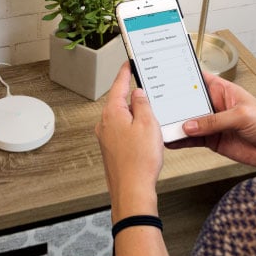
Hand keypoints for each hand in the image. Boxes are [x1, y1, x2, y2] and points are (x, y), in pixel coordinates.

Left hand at [95, 62, 163, 222]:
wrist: (132, 191)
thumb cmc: (139, 161)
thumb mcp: (148, 124)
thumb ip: (142, 104)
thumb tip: (137, 94)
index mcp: (112, 113)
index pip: (118, 86)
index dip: (125, 73)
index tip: (128, 64)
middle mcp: (105, 124)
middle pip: (119, 101)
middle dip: (132, 96)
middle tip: (145, 88)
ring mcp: (106, 137)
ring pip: (122, 117)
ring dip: (134, 114)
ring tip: (150, 115)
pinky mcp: (111, 149)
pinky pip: (122, 130)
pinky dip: (133, 127)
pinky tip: (144, 134)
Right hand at [167, 72, 255, 171]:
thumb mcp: (241, 116)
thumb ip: (214, 121)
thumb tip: (191, 125)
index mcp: (223, 90)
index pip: (198, 79)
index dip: (183, 77)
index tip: (166, 76)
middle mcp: (215, 105)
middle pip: (189, 102)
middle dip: (175, 103)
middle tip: (159, 106)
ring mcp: (212, 123)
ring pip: (188, 121)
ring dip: (176, 123)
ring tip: (161, 124)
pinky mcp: (212, 140)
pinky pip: (192, 139)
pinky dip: (181, 140)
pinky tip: (171, 140)